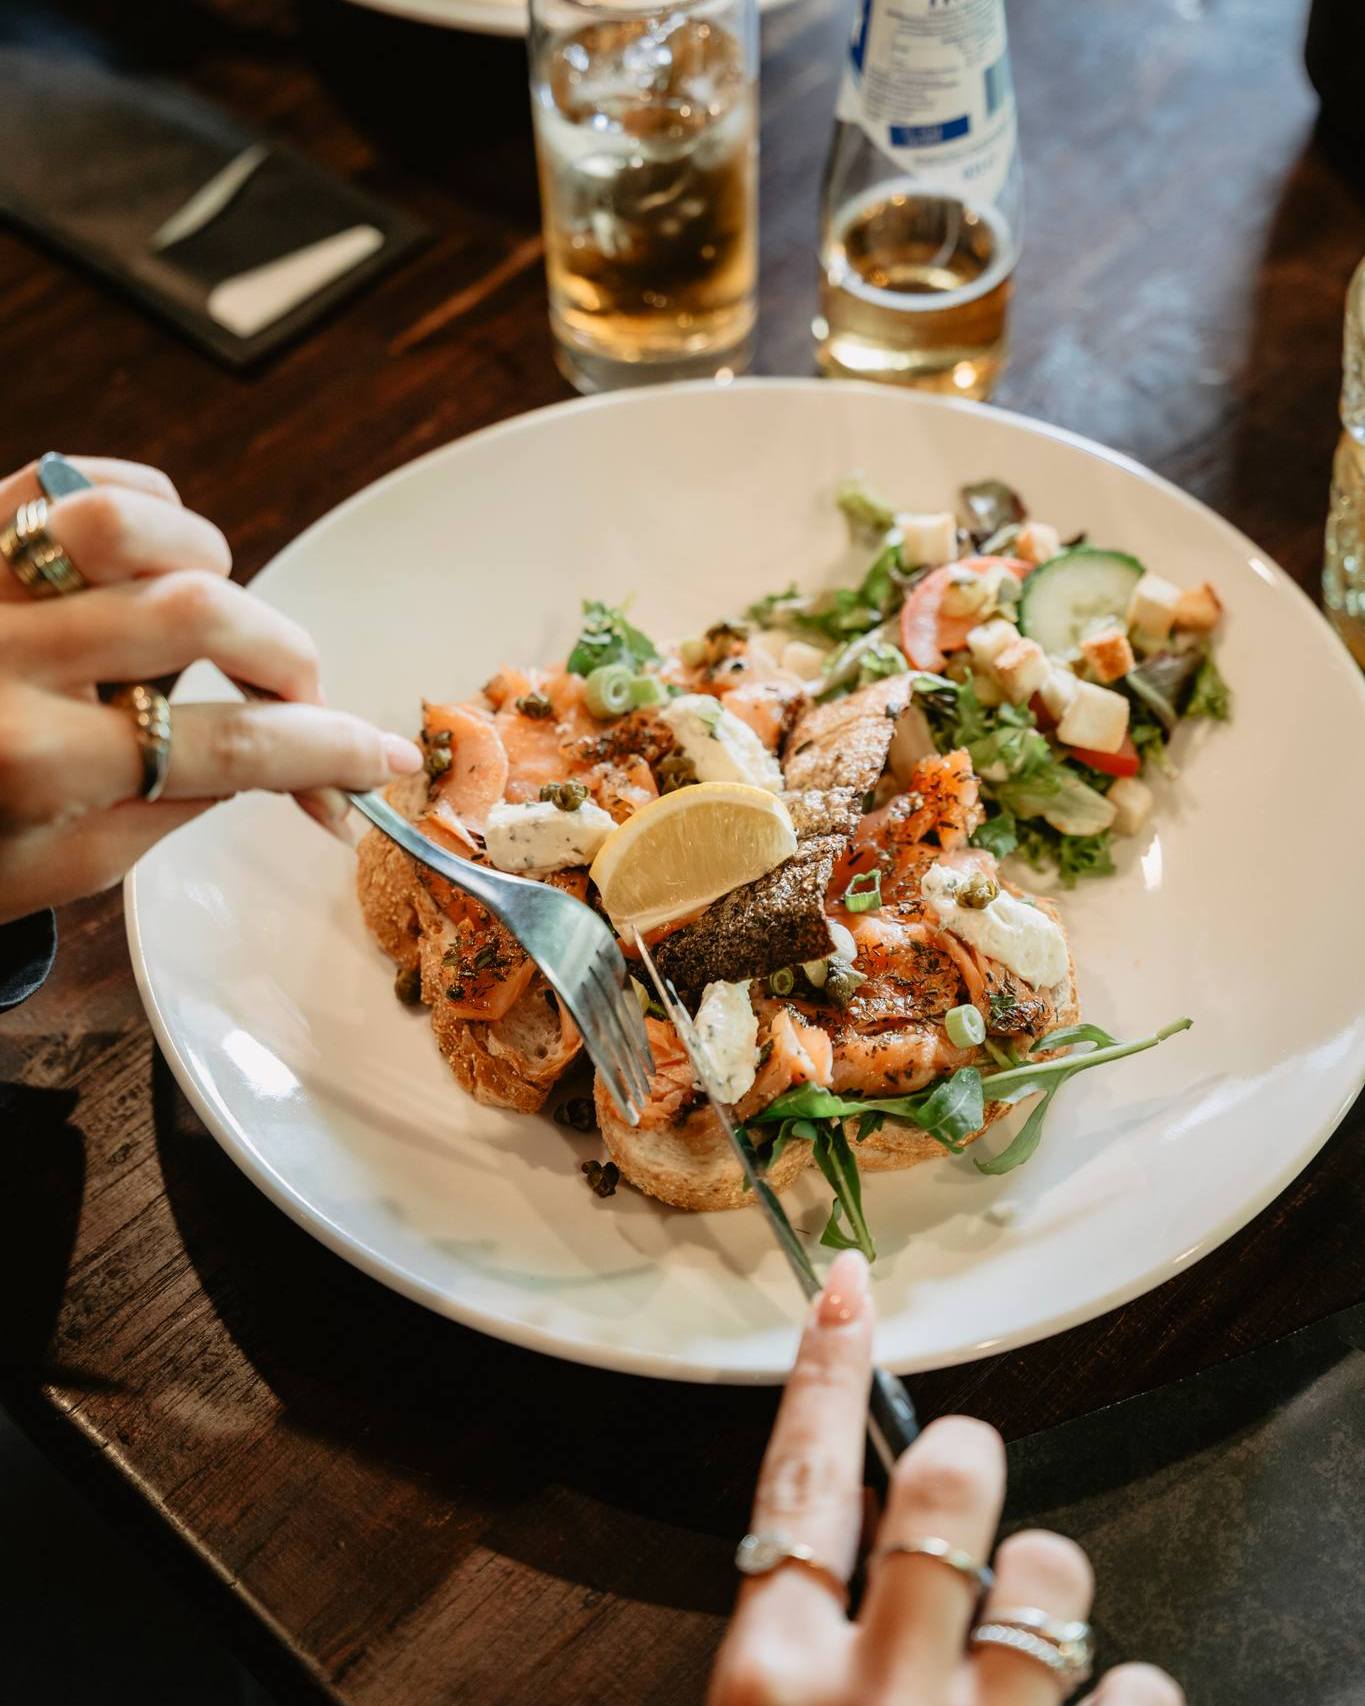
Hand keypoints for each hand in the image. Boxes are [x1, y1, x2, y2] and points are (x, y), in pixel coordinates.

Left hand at [0, 456, 422, 922]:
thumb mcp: (63, 864)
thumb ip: (173, 804)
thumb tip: (284, 757)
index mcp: (31, 764)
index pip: (225, 746)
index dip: (327, 752)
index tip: (384, 760)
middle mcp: (0, 659)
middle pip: (203, 615)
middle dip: (287, 662)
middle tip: (299, 705)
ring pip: (135, 524)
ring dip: (210, 570)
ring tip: (211, 624)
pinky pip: (74, 480)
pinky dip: (145, 510)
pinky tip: (156, 563)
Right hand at [710, 1250, 1181, 1705]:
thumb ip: (802, 1640)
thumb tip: (869, 1533)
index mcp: (771, 1682)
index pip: (800, 1483)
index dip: (826, 1373)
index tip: (846, 1285)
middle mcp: (873, 1698)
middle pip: (944, 1486)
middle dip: (968, 1461)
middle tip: (973, 1480)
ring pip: (1049, 1572)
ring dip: (1046, 1592)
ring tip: (1034, 1650)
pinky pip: (1138, 1685)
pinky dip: (1126, 1692)